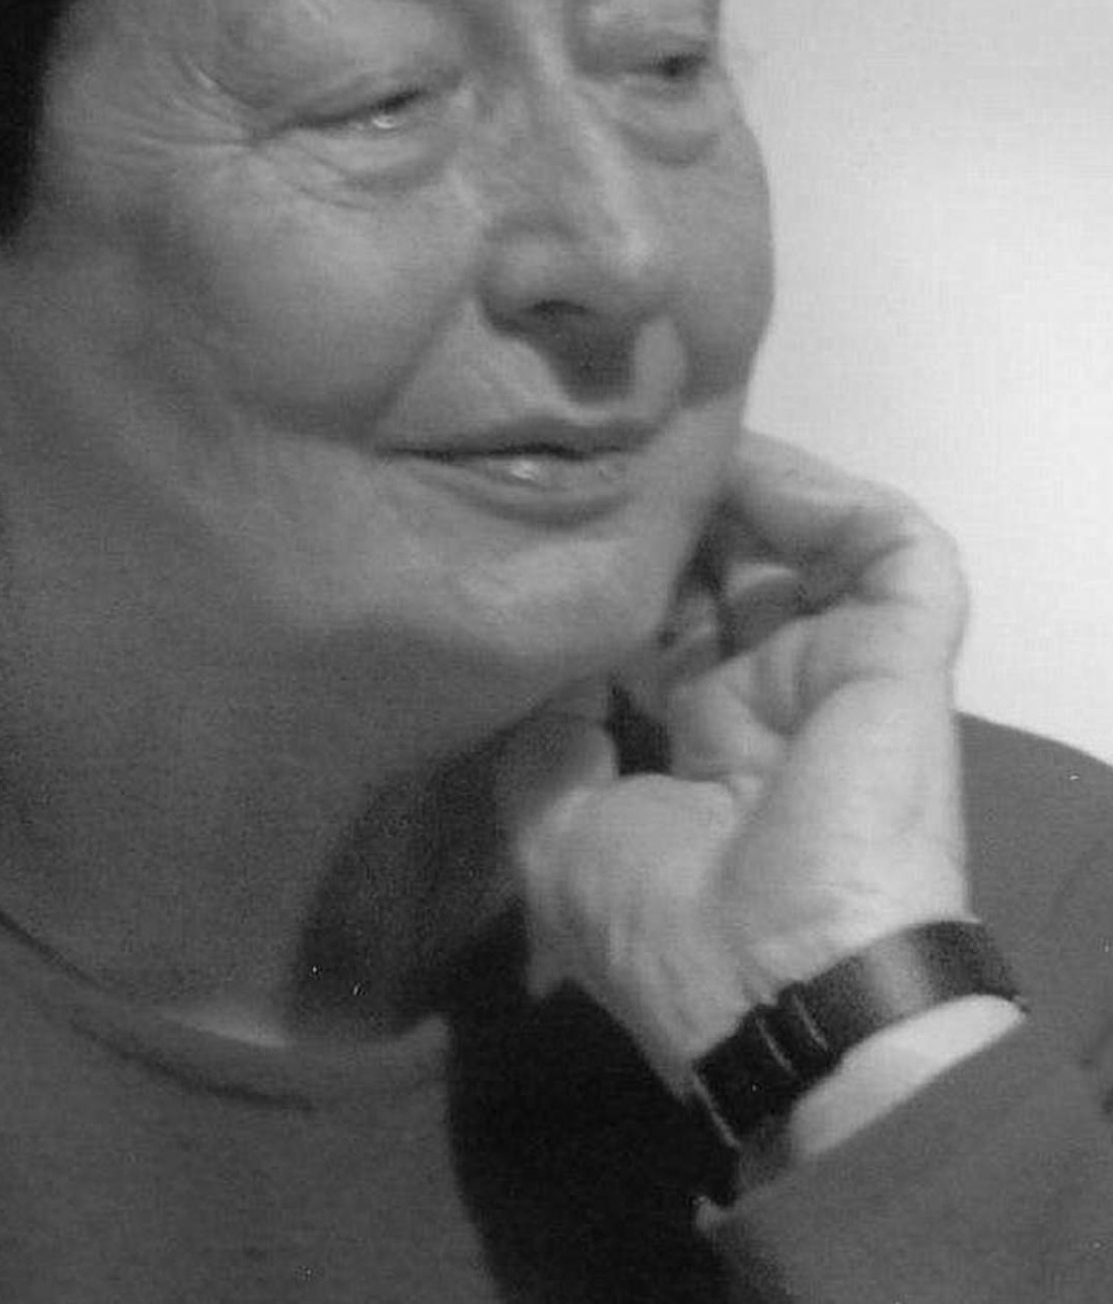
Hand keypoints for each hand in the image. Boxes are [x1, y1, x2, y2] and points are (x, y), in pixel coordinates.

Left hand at [500, 434, 973, 1093]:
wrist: (783, 996)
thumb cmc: (668, 931)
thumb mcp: (559, 834)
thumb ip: (547, 738)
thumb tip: (546, 659)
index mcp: (704, 742)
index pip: (667, 621)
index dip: (621, 566)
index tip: (563, 512)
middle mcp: (771, 696)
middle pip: (731, 567)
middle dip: (676, 511)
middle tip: (617, 459)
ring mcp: (838, 671)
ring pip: (810, 541)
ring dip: (748, 487)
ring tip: (679, 450)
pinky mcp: (901, 655)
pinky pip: (892, 548)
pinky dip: (831, 498)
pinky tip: (754, 476)